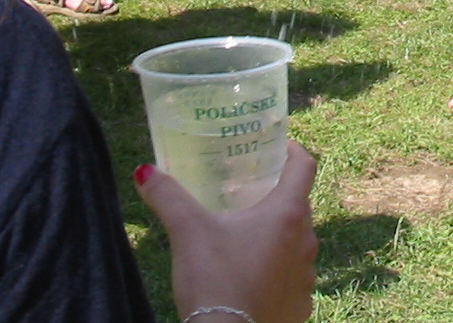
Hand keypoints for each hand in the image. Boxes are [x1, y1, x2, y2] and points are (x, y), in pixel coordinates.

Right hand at [136, 141, 318, 322]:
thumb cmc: (214, 281)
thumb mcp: (188, 232)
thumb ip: (168, 197)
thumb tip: (145, 171)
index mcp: (287, 215)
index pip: (304, 168)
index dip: (293, 151)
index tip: (278, 147)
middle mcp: (306, 243)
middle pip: (300, 206)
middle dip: (279, 196)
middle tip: (252, 191)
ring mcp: (307, 277)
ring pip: (298, 244)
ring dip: (280, 236)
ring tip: (250, 235)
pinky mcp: (300, 305)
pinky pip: (293, 278)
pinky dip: (278, 270)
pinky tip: (253, 275)